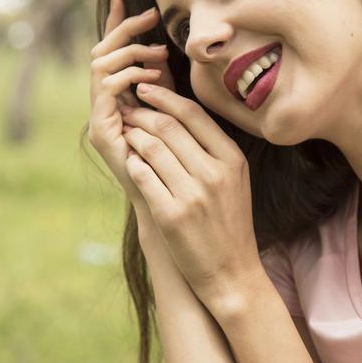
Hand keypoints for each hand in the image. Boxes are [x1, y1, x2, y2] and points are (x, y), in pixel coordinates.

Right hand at [88, 0, 174, 208]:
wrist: (170, 199)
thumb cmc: (179, 156)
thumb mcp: (172, 108)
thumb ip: (166, 81)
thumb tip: (169, 48)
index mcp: (118, 96)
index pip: (111, 52)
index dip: (116, 25)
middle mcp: (103, 104)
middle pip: (100, 52)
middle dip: (124, 30)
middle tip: (150, 16)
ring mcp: (99, 116)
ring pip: (101, 65)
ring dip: (131, 52)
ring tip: (158, 54)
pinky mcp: (100, 129)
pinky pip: (107, 88)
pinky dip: (129, 74)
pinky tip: (153, 74)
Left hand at [121, 83, 264, 314]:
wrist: (232, 272)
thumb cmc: (229, 221)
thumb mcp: (234, 179)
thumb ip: (213, 147)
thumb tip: (178, 112)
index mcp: (232, 159)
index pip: (193, 114)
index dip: (164, 98)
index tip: (146, 90)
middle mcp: (214, 173)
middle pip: (169, 127)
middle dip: (142, 113)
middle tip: (128, 109)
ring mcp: (193, 194)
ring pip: (152, 148)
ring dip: (134, 136)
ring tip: (127, 132)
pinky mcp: (171, 215)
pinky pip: (143, 176)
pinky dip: (133, 164)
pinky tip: (130, 161)